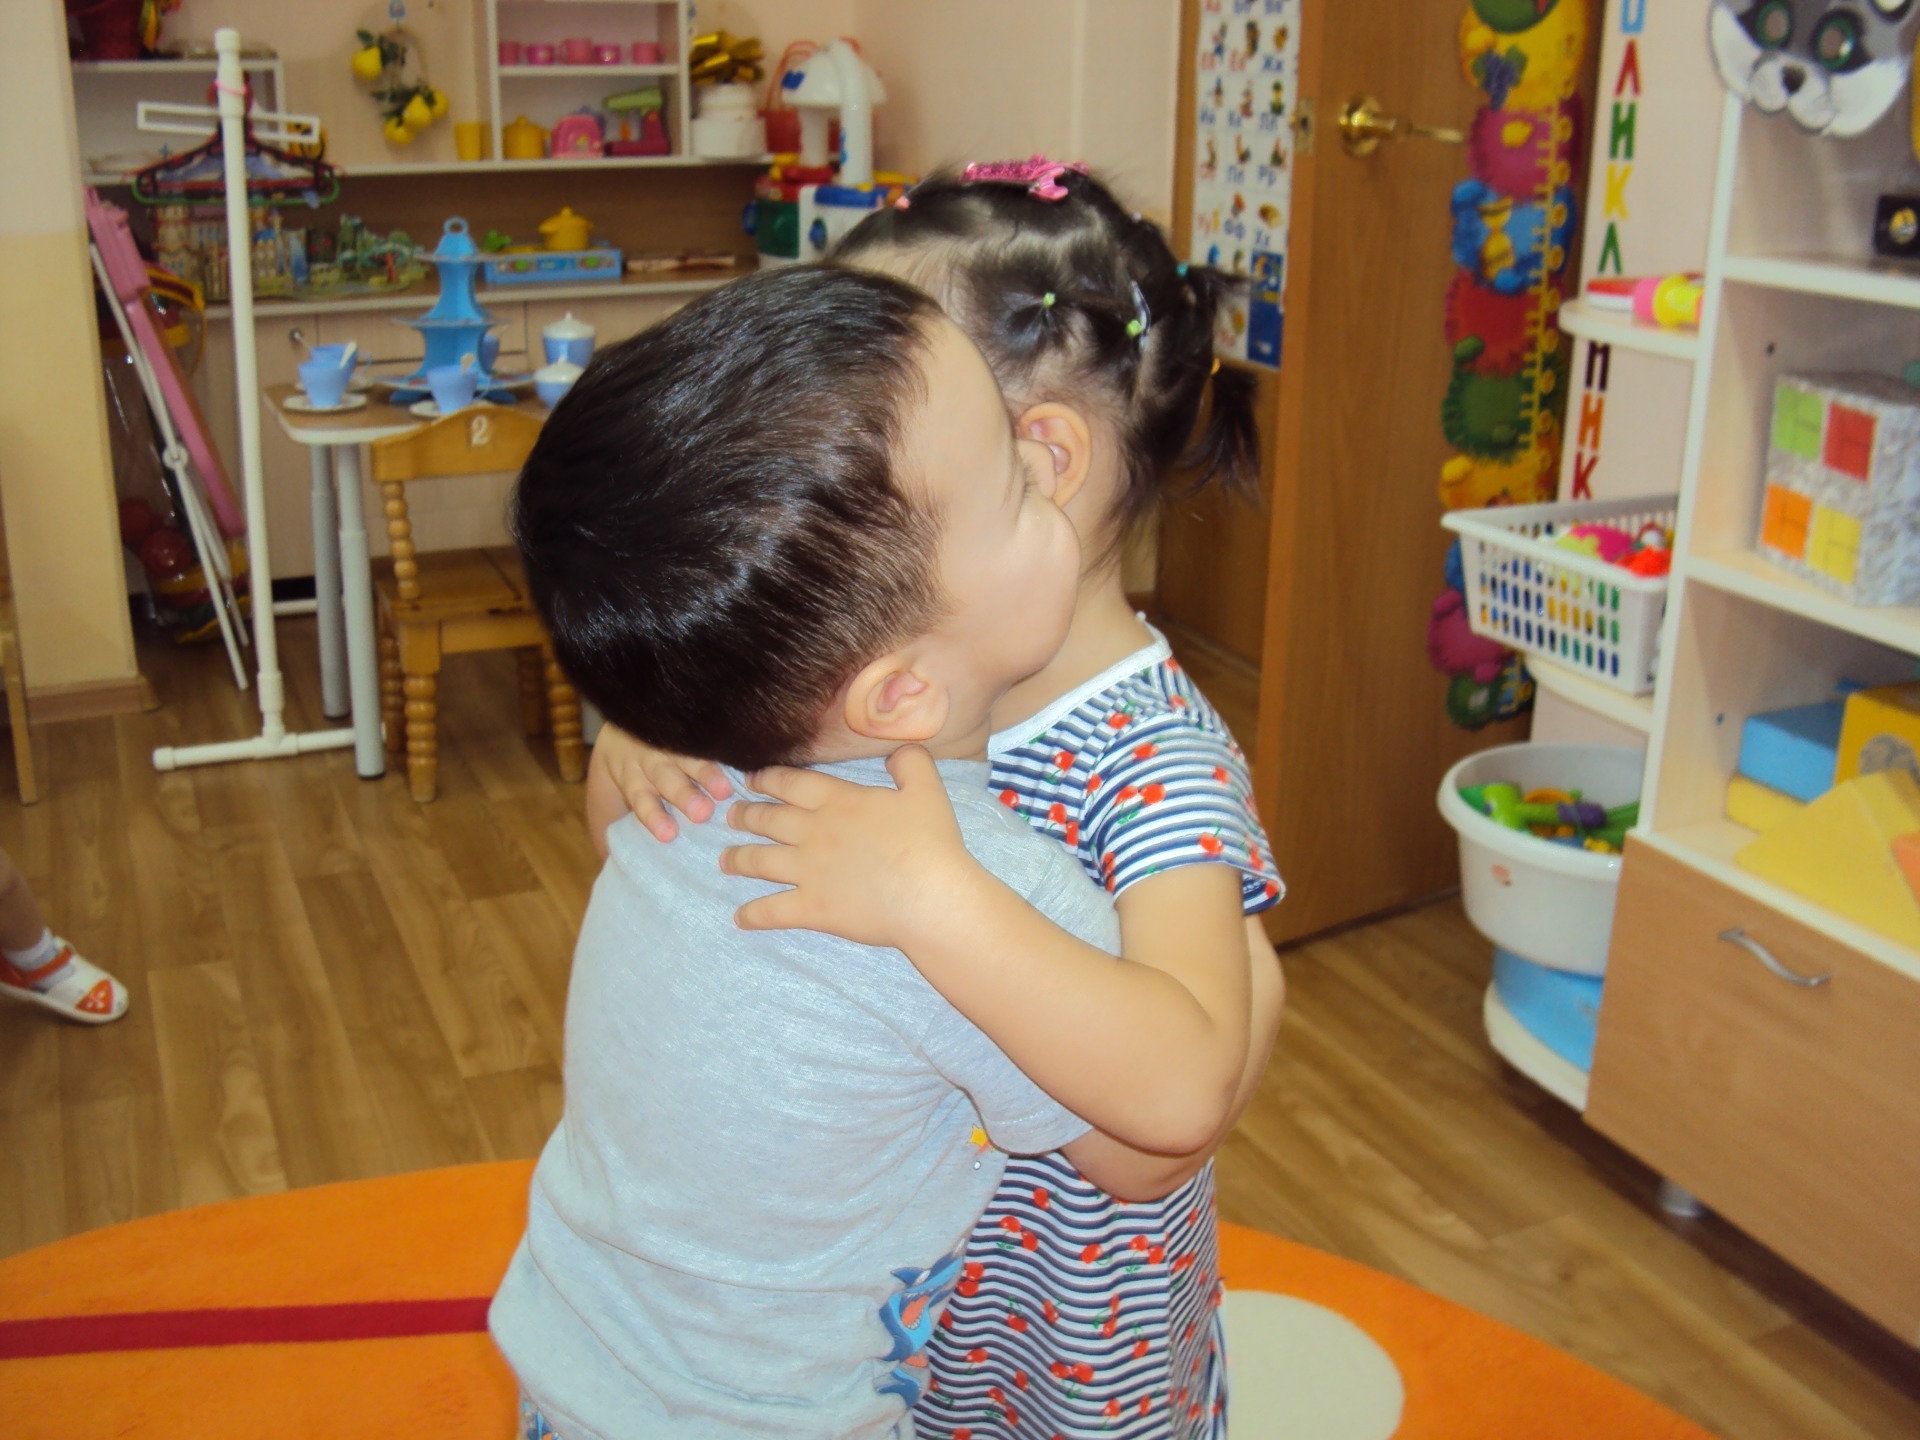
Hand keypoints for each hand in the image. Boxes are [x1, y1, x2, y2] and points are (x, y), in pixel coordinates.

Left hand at [588, 724, 732, 842]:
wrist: (624, 728)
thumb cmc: (626, 780)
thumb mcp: (608, 804)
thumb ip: (612, 835)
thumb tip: (613, 866)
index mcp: (631, 779)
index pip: (641, 798)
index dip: (653, 815)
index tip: (668, 834)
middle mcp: (650, 760)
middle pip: (665, 776)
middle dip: (683, 794)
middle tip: (701, 813)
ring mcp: (673, 742)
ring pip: (688, 756)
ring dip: (707, 774)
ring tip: (724, 791)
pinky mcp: (692, 732)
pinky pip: (706, 738)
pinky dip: (722, 750)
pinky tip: (741, 759)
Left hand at [720, 746, 986, 947]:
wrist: (928, 895)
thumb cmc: (930, 843)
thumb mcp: (927, 790)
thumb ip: (910, 763)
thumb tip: (897, 750)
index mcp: (838, 801)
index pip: (791, 784)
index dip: (768, 779)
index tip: (752, 780)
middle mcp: (814, 832)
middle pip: (768, 820)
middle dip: (745, 815)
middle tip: (730, 815)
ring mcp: (808, 871)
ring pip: (760, 861)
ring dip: (738, 859)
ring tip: (724, 861)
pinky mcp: (812, 908)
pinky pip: (772, 911)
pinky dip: (753, 915)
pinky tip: (740, 918)